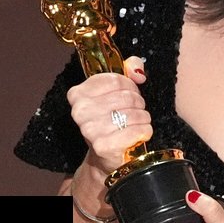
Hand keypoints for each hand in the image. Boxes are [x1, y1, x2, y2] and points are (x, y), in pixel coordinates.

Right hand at [66, 55, 151, 174]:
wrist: (106, 154)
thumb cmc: (111, 118)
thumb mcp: (117, 89)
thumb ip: (129, 68)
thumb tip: (137, 72)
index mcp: (78, 94)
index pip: (116, 80)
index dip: (130, 85)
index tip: (130, 93)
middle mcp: (80, 112)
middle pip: (125, 97)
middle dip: (137, 102)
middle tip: (136, 109)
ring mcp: (90, 130)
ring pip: (133, 114)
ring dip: (143, 117)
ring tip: (139, 121)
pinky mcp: (103, 147)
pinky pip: (136, 131)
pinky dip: (145, 130)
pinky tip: (141, 132)